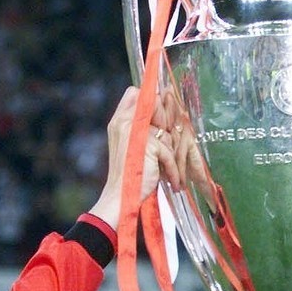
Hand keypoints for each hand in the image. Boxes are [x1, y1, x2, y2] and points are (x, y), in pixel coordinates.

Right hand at [89, 86, 180, 230]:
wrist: (121, 197)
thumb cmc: (129, 175)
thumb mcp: (133, 146)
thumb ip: (142, 126)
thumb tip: (162, 104)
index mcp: (119, 120)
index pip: (135, 93)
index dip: (151, 100)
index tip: (162, 118)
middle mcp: (124, 122)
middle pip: (156, 106)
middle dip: (168, 127)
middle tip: (168, 150)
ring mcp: (135, 132)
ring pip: (166, 133)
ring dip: (170, 154)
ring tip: (166, 171)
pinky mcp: (148, 145)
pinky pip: (168, 151)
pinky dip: (172, 169)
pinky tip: (172, 182)